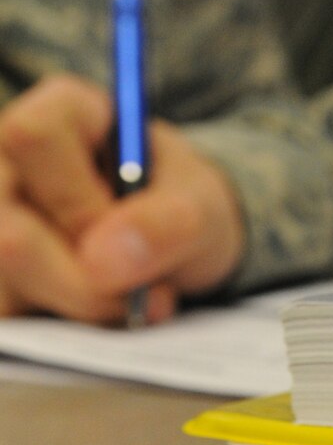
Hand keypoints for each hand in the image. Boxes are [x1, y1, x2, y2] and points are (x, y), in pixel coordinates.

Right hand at [0, 74, 244, 320]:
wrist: (178, 245)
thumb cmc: (183, 205)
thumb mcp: (201, 206)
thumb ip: (167, 223)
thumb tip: (102, 263)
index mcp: (60, 113)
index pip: (34, 135)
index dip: (79, 196)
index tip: (123, 227)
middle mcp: (7, 165)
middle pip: (11, 235)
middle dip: (88, 283)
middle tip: (151, 292)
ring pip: (7, 287)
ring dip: (82, 311)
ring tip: (136, 300)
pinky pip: (13, 320)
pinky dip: (66, 331)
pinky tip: (104, 315)